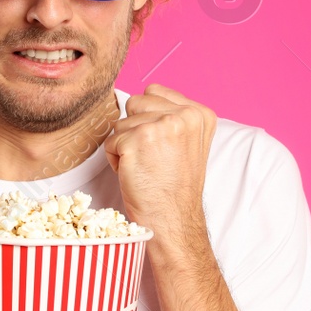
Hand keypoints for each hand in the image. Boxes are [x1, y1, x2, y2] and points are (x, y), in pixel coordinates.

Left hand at [104, 84, 216, 249]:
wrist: (173, 219)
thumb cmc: (175, 187)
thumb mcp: (189, 144)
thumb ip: (174, 117)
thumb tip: (145, 95)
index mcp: (200, 114)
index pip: (154, 91)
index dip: (148, 118)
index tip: (161, 145)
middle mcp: (184, 115)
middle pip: (135, 103)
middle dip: (135, 129)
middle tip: (152, 158)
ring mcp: (161, 126)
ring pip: (121, 123)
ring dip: (125, 146)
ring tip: (145, 167)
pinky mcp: (137, 140)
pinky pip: (110, 142)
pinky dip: (116, 160)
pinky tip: (135, 174)